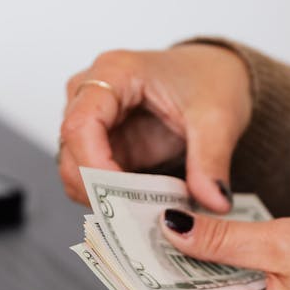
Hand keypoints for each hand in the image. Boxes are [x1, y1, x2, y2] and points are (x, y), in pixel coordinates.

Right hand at [58, 44, 251, 212]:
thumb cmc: (210, 79)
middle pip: (70, 151)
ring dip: (104, 198)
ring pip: (75, 171)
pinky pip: (93, 180)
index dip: (94, 166)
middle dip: (98, 190)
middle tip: (137, 216)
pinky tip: (142, 207)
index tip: (122, 197)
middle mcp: (92, 93)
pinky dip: (112, 199)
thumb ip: (211, 160)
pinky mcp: (103, 145)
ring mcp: (94, 121)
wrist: (217, 75)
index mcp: (115, 72)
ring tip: (145, 213)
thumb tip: (214, 201)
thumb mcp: (219, 118)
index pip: (80, 124)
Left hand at [159, 209, 289, 289]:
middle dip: (177, 271)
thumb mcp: (285, 242)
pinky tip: (221, 248)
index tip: (132, 246)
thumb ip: (222, 240)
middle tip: (152, 228)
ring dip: (203, 273)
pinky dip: (229, 279)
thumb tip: (174, 230)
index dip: (157, 277)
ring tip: (184, 230)